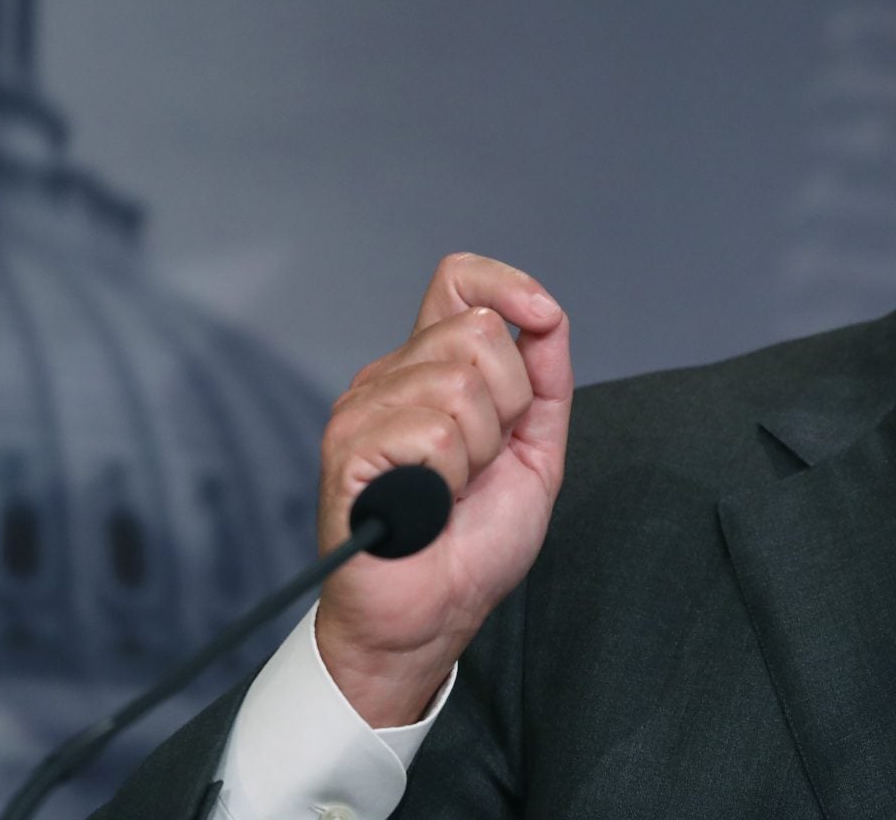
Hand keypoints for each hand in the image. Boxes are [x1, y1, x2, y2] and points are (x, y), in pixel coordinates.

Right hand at [313, 252, 572, 726]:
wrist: (433, 617)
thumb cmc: (472, 544)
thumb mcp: (534, 452)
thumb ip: (545, 382)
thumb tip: (546, 316)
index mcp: (430, 371)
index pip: (457, 280)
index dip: (506, 284)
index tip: (540, 316)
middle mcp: (390, 378)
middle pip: (478, 332)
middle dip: (511, 404)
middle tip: (483, 463)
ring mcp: (362, 411)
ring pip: (461, 385)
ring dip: (481, 450)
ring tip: (455, 490)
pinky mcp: (349, 451)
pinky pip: (433, 432)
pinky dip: (451, 477)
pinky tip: (430, 505)